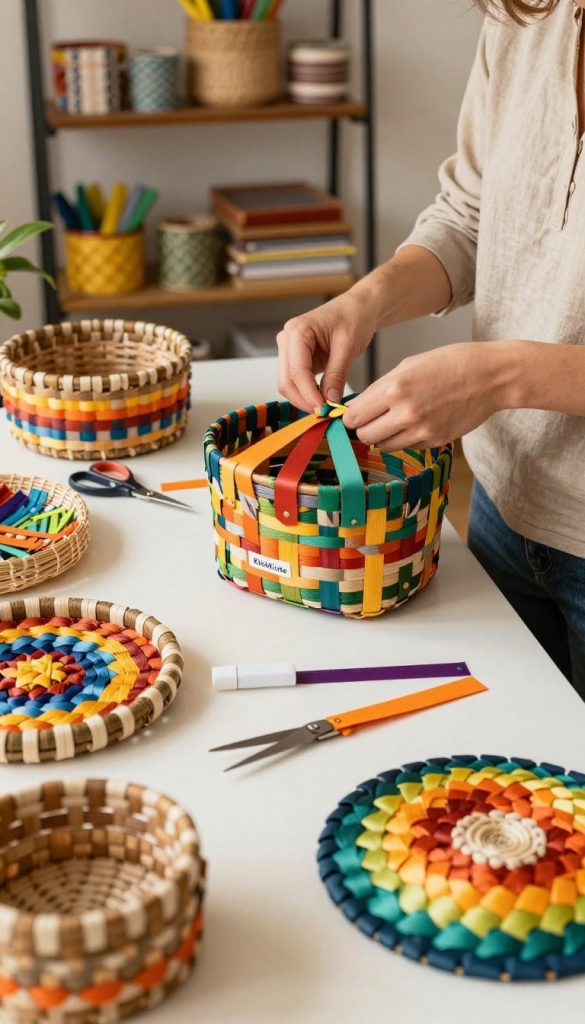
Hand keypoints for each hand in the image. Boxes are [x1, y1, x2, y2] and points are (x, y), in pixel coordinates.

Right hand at [277, 290, 377, 411]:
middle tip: (325, 413)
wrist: (358, 307)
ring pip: (288, 384)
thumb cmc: (354, 317)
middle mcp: (287, 339)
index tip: (323, 410)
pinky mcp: (297, 359)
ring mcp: (289, 350)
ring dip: (304, 399)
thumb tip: (329, 401)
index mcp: (297, 331)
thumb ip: (337, 374)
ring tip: (326, 407)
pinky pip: (296, 382)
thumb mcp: (348, 346)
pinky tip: (323, 399)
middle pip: (286, 381)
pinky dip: (307, 393)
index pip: (296, 371)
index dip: (308, 394)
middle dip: (304, 400)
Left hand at [343, 341, 512, 449]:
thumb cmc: (450, 364)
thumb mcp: (409, 365)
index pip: (355, 415)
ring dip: (382, 436)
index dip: (351, 416)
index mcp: (396, 388)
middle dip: (363, 428)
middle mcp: (406, 412)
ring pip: (383, 446)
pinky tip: (414, 423)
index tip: (354, 414)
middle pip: (365, 435)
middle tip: (371, 419)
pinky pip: (406, 447)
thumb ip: (381, 387)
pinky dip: (403, 439)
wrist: (491, 376)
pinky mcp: (435, 441)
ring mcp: (422, 430)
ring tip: (393, 421)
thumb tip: (358, 407)